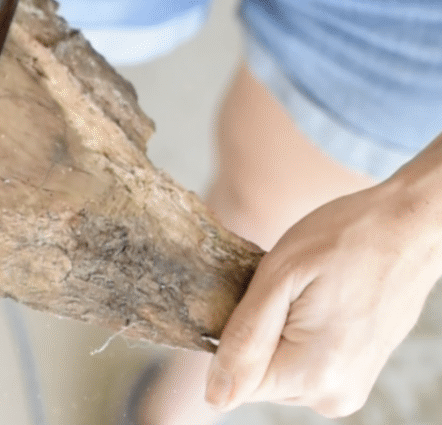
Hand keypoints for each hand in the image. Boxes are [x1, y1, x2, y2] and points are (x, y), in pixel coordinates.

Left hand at [205, 169, 441, 417]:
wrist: (408, 227)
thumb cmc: (344, 239)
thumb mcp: (278, 277)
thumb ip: (244, 340)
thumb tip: (215, 397)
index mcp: (312, 376)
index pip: (234, 381)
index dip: (230, 337)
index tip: (256, 299)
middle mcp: (332, 396)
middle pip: (257, 377)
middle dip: (256, 334)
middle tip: (286, 290)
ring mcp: (349, 386)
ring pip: (278, 368)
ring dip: (277, 332)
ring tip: (305, 293)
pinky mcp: (356, 372)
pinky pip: (303, 360)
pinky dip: (296, 332)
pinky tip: (315, 301)